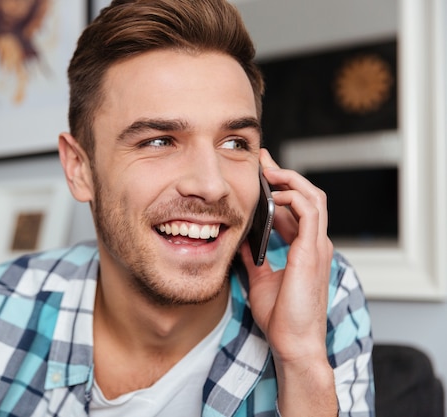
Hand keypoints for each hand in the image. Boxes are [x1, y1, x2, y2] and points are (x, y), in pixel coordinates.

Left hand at [239, 149, 336, 415]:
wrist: (293, 342)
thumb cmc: (282, 317)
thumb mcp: (262, 279)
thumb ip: (255, 257)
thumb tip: (241, 240)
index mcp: (305, 249)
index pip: (298, 209)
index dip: (281, 189)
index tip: (260, 177)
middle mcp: (314, 243)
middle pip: (308, 195)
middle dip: (285, 175)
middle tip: (262, 161)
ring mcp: (316, 246)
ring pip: (312, 197)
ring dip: (290, 179)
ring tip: (267, 169)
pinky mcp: (312, 251)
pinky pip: (308, 211)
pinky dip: (292, 196)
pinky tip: (273, 194)